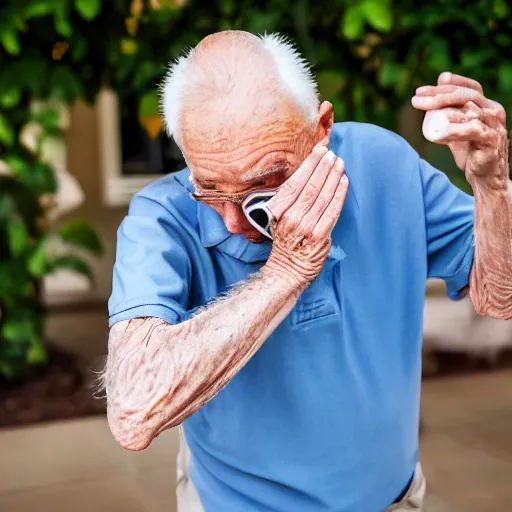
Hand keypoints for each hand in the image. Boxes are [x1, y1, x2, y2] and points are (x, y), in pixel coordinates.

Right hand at [263, 145, 347, 286]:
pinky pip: (333, 210)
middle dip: (323, 167)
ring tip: (340, 163)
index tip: (318, 151)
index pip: (294, 183)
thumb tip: (307, 174)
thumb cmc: (285, 242)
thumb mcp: (278, 219)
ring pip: (323, 196)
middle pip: (310, 187)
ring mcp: (306, 227)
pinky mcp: (321, 236)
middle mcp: (291, 218)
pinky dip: (339, 194)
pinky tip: (343, 181)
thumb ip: (289, 200)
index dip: (308, 165)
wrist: (288, 270)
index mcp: (278, 212)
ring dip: (333, 176)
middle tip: (332, 153)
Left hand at [412, 72, 508, 187]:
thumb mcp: (457, 132)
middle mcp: (494, 112)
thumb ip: (448, 117)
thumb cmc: (471, 154)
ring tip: (423, 107)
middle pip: (466, 95)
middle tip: (416, 98)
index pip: (469, 88)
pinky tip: (437, 131)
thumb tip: (430, 102)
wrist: (485, 178)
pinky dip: (454, 128)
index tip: (423, 89)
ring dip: (443, 105)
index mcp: (487, 107)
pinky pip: (473, 129)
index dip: (449, 84)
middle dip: (439, 94)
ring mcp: (494, 125)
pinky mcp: (491, 140)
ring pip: (469, 108)